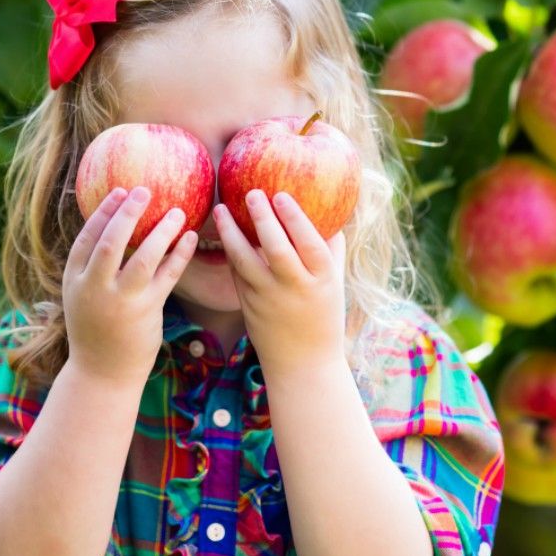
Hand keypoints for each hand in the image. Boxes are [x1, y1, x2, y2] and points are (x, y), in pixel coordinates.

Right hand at [63, 186, 197, 385]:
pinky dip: (179, 254)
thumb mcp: (82, 299)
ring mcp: (121, 301)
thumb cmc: (95, 331)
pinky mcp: (146, 311)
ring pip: (143, 257)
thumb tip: (112, 233)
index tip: (119, 192)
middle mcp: (95, 288)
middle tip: (144, 191)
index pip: (87, 238)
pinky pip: (167, 276)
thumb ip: (92, 270)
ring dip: (161, 231)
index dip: (103, 213)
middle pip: (111, 242)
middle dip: (128, 213)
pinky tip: (190, 237)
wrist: (102, 374)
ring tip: (177, 211)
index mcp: (75, 281)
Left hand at [214, 189, 346, 374]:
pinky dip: (230, 252)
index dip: (295, 218)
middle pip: (276, 249)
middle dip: (262, 218)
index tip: (282, 195)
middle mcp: (294, 289)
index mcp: (321, 281)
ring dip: (230, 233)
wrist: (302, 364)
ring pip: (245, 261)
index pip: (309, 243)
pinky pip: (237, 274)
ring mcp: (268, 299)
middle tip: (251, 192)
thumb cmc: (323, 317)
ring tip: (220, 209)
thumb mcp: (334, 285)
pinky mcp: (248, 306)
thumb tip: (331, 214)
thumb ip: (332, 251)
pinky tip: (223, 232)